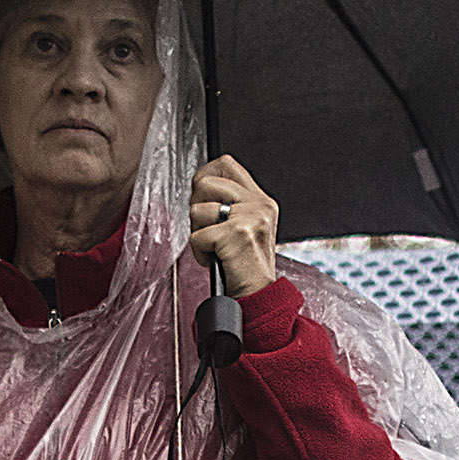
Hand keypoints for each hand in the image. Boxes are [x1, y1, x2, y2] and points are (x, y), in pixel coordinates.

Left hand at [187, 156, 279, 294]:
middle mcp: (259, 204)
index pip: (226, 164)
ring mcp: (250, 218)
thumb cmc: (245, 266)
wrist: (257, 295)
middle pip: (205, 182)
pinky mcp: (237, 234)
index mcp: (261, 200)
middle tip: (208, 229)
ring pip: (197, 210)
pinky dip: (199, 252)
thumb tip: (200, 186)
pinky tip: (214, 259)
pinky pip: (197, 236)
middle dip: (197, 207)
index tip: (201, 197)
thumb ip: (230, 203)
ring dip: (198, 233)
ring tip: (214, 247)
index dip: (205, 176)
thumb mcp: (246, 226)